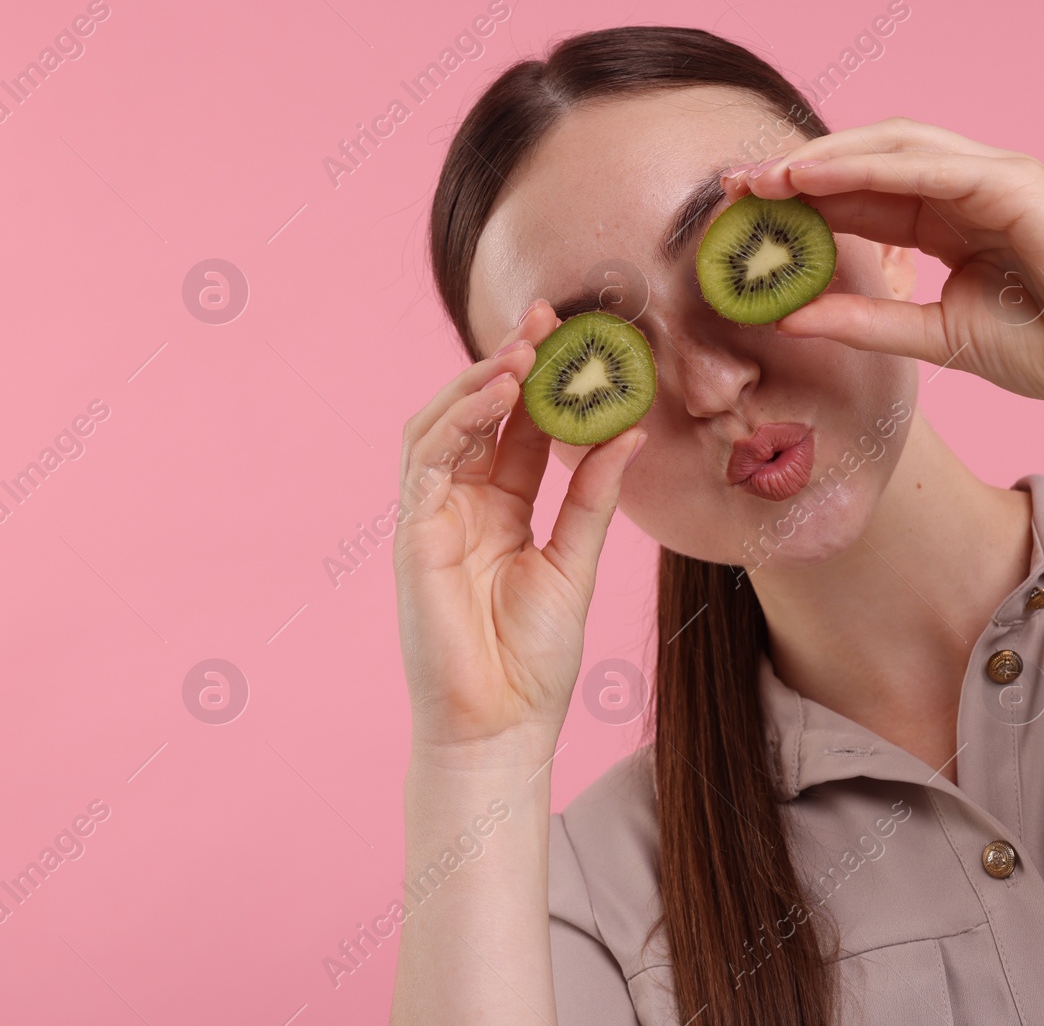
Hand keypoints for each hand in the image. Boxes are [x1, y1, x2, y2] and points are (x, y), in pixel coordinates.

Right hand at [394, 301, 645, 752]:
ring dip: (477, 382)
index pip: (519, 429)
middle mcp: (461, 505)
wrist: (499, 726)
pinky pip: (426, 460)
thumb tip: (631, 431)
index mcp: (501, 510)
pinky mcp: (412, 533)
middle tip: (543, 318)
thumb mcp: (576, 562)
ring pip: (442, 426)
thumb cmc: (533, 660)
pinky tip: (496, 392)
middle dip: (506, 363)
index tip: (573, 336)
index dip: (542, 382)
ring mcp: (432, 516)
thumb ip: (594, 497)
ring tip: (522, 348)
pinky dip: (457, 420)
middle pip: (477, 416)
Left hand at [724, 116, 1043, 425]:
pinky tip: (820, 178)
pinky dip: (870, 167)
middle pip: (869, 162)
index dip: (801, 200)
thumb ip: (863, 321)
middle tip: (738, 185)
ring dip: (826, 159)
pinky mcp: (1014, 183)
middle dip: (801, 170)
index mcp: (946, 222)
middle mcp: (964, 191)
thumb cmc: (1042, 350)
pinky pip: (929, 167)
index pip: (860, 198)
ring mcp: (992, 179)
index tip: (742, 212)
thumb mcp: (930, 336)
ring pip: (893, 149)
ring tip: (768, 177)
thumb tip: (789, 318)